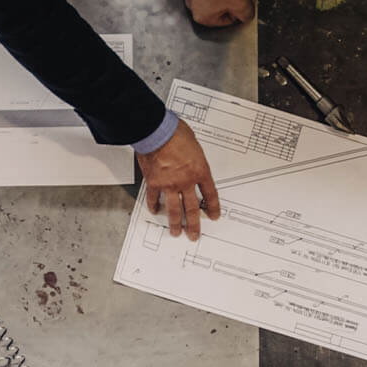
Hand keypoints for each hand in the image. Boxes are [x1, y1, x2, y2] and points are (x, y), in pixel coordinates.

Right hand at [137, 120, 220, 239]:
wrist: (156, 131)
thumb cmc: (176, 133)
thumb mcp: (195, 145)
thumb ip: (195, 158)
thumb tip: (193, 161)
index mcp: (200, 171)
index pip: (210, 194)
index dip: (213, 207)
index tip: (213, 216)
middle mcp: (186, 181)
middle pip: (192, 208)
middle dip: (194, 224)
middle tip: (194, 234)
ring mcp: (169, 184)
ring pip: (174, 210)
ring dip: (175, 223)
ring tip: (176, 232)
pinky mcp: (153, 183)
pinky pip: (154, 198)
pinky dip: (154, 206)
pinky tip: (155, 211)